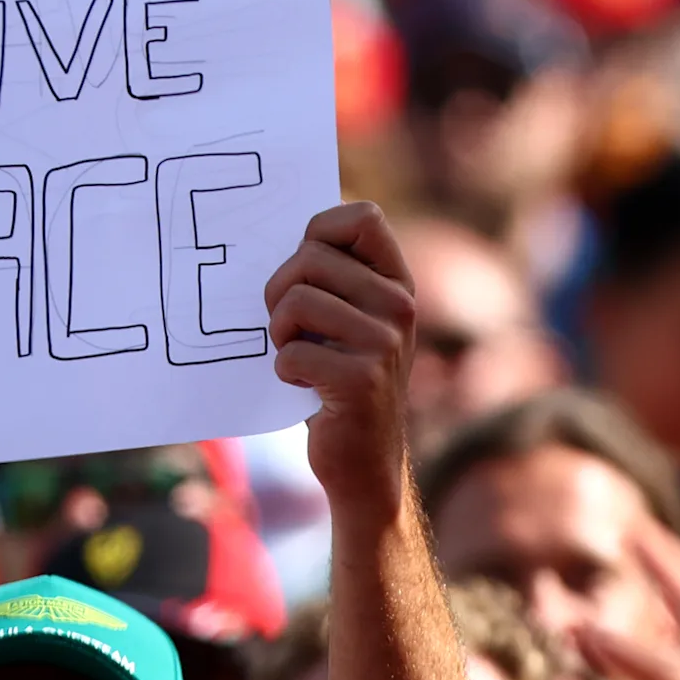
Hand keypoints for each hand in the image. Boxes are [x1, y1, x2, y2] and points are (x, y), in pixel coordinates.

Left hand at [265, 203, 418, 521]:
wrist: (364, 462)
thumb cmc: (338, 380)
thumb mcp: (350, 321)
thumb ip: (332, 278)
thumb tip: (284, 234)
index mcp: (397, 282)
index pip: (362, 217)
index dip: (319, 232)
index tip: (305, 268)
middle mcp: (401, 305)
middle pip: (310, 258)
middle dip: (278, 291)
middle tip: (286, 326)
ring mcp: (386, 342)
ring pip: (295, 302)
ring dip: (278, 334)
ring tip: (295, 356)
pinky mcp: (361, 379)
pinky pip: (291, 352)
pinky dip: (283, 371)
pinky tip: (303, 386)